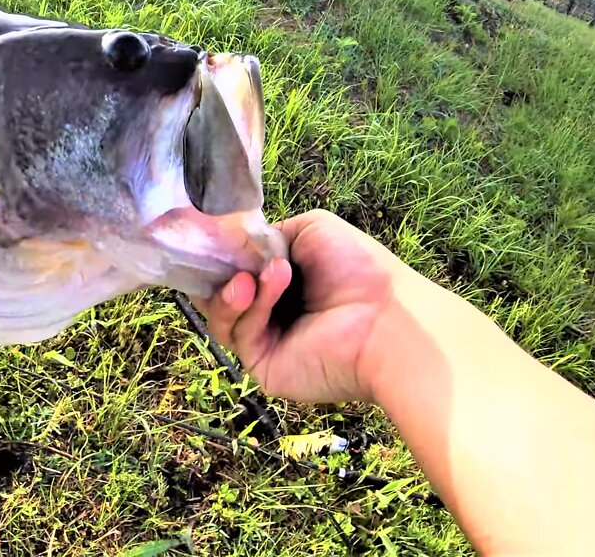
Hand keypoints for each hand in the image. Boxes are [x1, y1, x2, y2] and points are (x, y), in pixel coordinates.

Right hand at [197, 209, 430, 403]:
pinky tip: (268, 284)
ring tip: (252, 276)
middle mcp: (273, 311)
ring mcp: (266, 340)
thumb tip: (239, 244)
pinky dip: (250, 306)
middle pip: (219, 293)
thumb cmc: (359, 269)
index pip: (236, 269)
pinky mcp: (262, 364)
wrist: (386, 318)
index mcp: (284, 282)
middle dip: (218, 272)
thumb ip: (270, 234)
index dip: (220, 254)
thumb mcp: (313, 229)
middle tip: (220, 257)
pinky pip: (240, 333)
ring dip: (233, 290)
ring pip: (223, 314)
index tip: (207, 237)